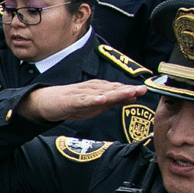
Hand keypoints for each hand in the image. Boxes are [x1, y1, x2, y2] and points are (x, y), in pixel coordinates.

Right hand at [15, 78, 147, 122]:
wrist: (46, 102)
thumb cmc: (72, 103)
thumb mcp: (96, 104)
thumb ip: (114, 100)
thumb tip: (134, 96)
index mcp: (99, 89)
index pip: (118, 89)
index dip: (131, 90)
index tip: (146, 90)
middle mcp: (93, 88)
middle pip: (112, 89)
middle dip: (127, 89)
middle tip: (142, 90)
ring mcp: (82, 93)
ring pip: (101, 92)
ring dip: (115, 92)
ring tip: (128, 92)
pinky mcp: (71, 100)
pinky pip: (84, 100)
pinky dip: (93, 99)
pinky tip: (102, 100)